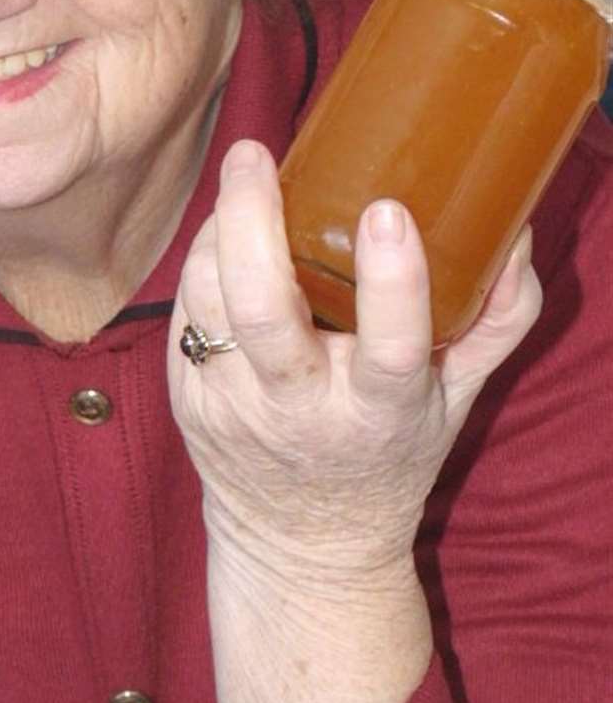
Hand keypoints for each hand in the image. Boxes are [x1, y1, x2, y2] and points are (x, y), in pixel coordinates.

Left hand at [169, 138, 541, 702]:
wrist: (302, 546)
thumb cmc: (390, 453)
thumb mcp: (457, 401)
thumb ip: (496, 321)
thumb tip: (516, 233)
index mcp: (380, 412)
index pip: (392, 348)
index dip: (392, 281)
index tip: (388, 211)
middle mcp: (301, 411)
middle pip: (264, 313)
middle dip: (252, 224)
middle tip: (256, 156)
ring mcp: (234, 407)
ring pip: (210, 303)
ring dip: (218, 231)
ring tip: (246, 179)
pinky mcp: (187, 400)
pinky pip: (185, 314)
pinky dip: (201, 263)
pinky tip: (225, 233)